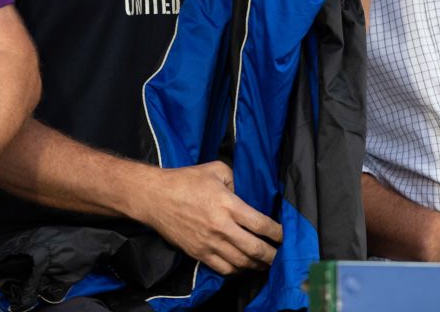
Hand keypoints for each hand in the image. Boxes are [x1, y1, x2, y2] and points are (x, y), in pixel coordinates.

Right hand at [135, 161, 281, 275]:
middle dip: (273, 255)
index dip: (277, 233)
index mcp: (228, 204)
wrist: (155, 197)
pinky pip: (224, 269)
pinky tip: (243, 265)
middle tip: (281, 256)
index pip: (261, 224)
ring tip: (266, 263)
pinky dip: (238, 270)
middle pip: (255, 249)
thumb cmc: (185, 180)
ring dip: (257, 265)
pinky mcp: (199, 253)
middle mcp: (221, 227)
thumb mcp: (215, 170)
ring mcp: (210, 243)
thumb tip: (247, 194)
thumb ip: (236, 179)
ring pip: (242, 262)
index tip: (284, 235)